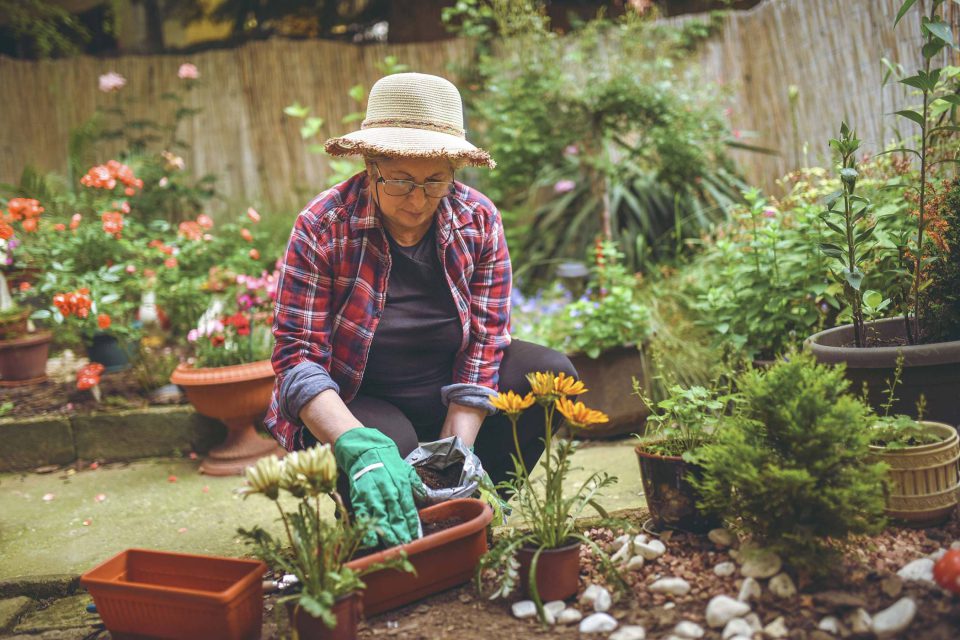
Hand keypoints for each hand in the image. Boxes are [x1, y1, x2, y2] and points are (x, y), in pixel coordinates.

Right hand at [333, 427, 423, 547]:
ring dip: (388, 534)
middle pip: (397, 516)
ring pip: (382, 518)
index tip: (415, 537)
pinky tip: (372, 540)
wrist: (365, 451)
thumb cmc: (386, 461)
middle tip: (406, 546)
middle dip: (402, 533)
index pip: (409, 509)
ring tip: (393, 546)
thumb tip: (424, 498)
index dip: (412, 524)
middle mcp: (389, 492)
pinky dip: (368, 528)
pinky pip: (364, 516)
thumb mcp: (405, 470)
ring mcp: (374, 496)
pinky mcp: (360, 497)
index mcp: (401, 486)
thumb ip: (415, 485)